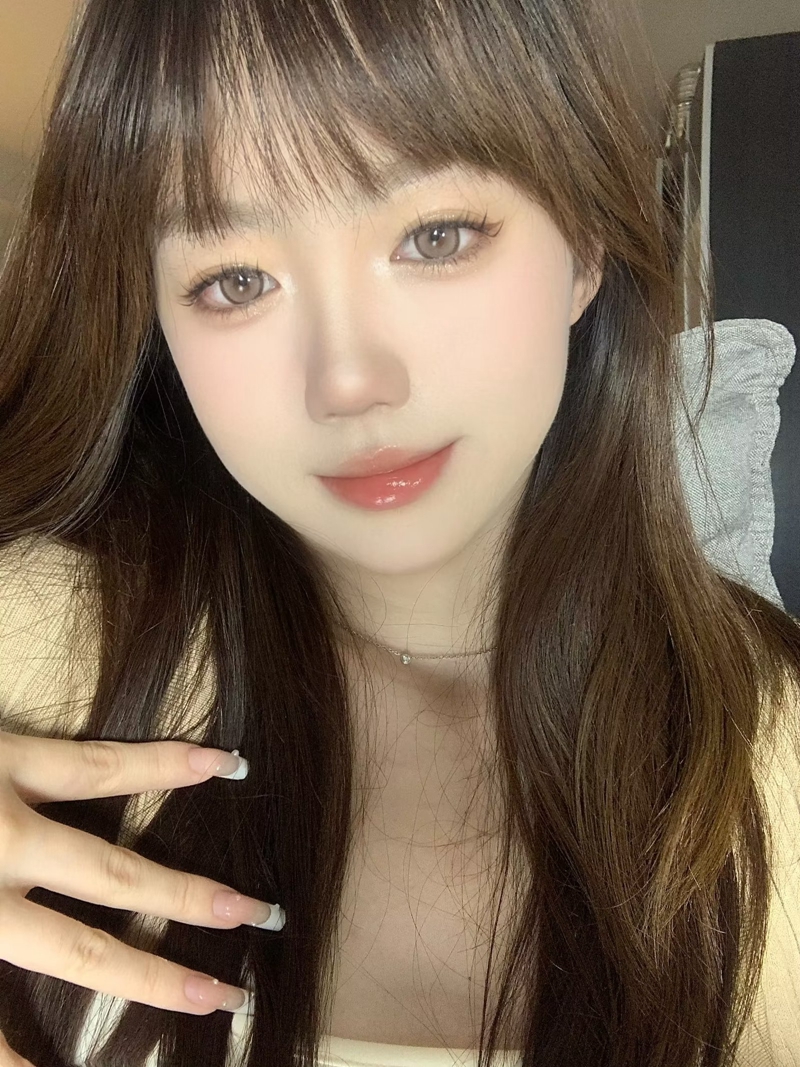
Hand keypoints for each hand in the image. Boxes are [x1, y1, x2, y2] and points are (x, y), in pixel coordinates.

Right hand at [0, 732, 281, 1019]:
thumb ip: (17, 753)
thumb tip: (59, 758)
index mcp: (2, 773)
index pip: (100, 769)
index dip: (167, 766)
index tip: (230, 764)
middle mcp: (2, 843)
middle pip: (113, 872)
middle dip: (190, 895)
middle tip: (260, 913)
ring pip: (78, 950)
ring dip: (153, 977)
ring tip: (218, 996)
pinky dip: (26, 1058)